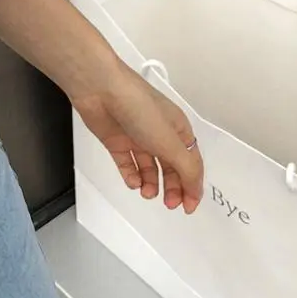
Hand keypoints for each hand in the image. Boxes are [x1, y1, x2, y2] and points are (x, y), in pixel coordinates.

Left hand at [72, 60, 203, 213]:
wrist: (101, 90)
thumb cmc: (138, 106)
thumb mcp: (170, 141)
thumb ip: (187, 168)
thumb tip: (195, 189)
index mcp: (178, 128)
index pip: (191, 161)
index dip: (193, 185)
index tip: (189, 207)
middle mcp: (159, 132)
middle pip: (171, 166)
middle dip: (173, 187)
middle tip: (169, 204)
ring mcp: (137, 136)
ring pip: (149, 167)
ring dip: (151, 183)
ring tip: (148, 192)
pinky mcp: (117, 140)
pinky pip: (127, 164)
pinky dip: (131, 176)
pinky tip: (133, 182)